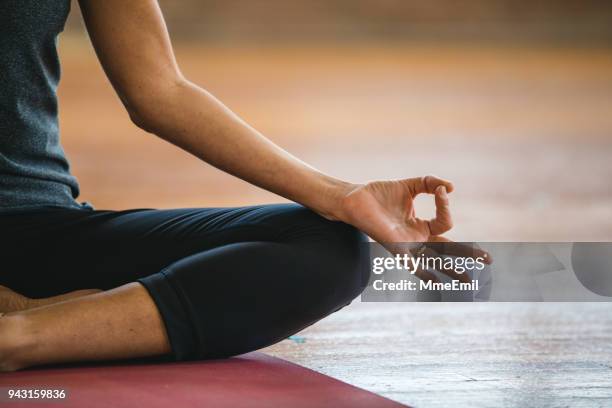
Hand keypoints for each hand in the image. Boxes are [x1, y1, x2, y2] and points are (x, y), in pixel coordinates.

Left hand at [336, 176, 488, 281]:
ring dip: (451, 270)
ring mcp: (407, 246)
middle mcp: (416, 239)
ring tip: (468, 280)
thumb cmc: (380, 194)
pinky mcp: (394, 248)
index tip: (441, 191)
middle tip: (488, 260)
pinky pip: (410, 264)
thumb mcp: (411, 185)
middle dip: (468, 255)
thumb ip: (430, 183)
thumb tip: (451, 188)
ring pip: (434, 260)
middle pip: (448, 250)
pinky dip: (422, 272)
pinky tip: (434, 282)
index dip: (446, 206)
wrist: (355, 199)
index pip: (444, 222)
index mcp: (421, 227)